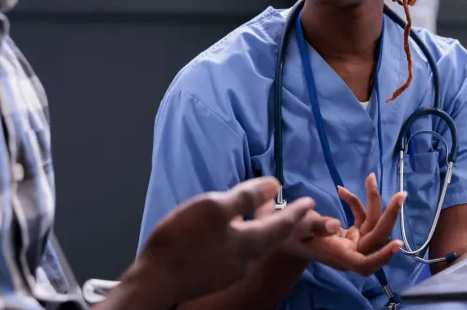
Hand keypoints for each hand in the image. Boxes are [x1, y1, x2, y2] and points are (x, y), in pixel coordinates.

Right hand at [133, 177, 315, 306]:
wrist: (155, 281)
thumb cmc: (183, 240)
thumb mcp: (214, 207)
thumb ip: (245, 197)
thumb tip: (275, 185)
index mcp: (249, 242)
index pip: (282, 225)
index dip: (297, 211)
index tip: (311, 201)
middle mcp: (245, 260)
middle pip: (272, 239)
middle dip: (285, 223)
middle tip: (296, 211)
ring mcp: (229, 271)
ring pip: (256, 247)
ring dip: (266, 231)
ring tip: (267, 217)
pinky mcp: (214, 276)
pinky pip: (239, 252)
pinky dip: (246, 238)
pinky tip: (236, 233)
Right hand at [277, 174, 405, 275]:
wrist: (285, 237)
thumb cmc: (288, 234)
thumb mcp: (297, 227)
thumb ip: (316, 226)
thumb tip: (335, 225)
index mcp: (338, 255)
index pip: (364, 263)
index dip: (381, 256)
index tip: (396, 243)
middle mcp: (350, 252)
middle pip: (376, 237)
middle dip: (389, 215)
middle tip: (401, 195)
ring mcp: (353, 243)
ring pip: (372, 225)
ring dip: (373, 202)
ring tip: (370, 178)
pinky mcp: (353, 235)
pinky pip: (362, 219)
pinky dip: (357, 204)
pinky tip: (343, 191)